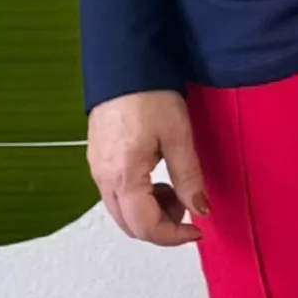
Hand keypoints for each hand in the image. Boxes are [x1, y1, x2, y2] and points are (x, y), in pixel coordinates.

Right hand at [86, 89, 208, 245]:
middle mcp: (104, 178)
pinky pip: (115, 192)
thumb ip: (188, 176)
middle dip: (161, 225)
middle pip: (130, 225)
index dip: (174, 236)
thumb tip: (200, 208)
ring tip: (173, 184)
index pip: (147, 227)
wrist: (124, 62)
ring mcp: (97, 168)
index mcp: (124, 177)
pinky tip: (155, 173)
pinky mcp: (98, 157)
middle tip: (187, 204)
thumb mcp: (178, 135)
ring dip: (149, 210)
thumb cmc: (148, 92)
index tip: (197, 228)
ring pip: (121, 210)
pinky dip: (137, 195)